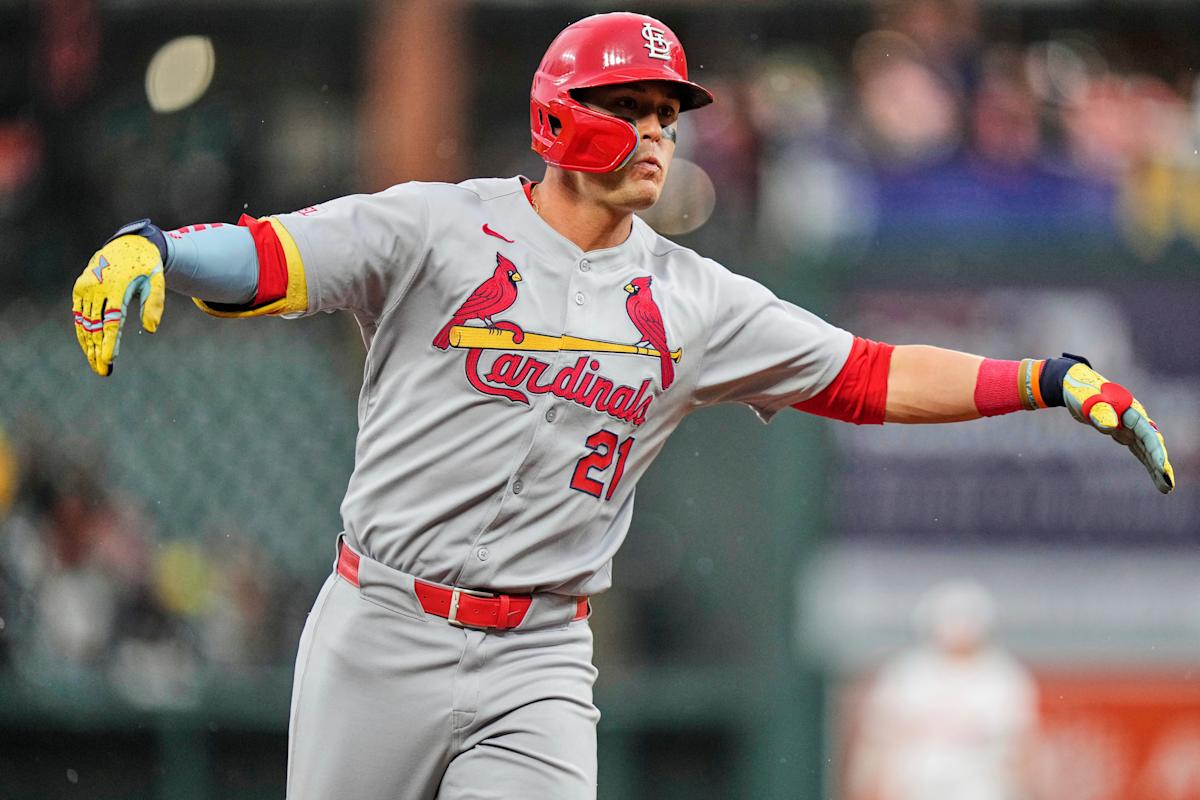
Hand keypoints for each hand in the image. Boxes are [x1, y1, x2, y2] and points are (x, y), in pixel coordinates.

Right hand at [72, 233, 164, 375]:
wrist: (128, 245)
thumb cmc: (147, 266)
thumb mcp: (157, 281)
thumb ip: (155, 304)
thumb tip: (151, 330)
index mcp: (116, 287)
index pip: (112, 321)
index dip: (110, 342)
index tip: (109, 360)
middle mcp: (97, 288)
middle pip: (96, 326)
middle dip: (98, 351)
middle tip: (103, 372)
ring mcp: (85, 288)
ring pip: (85, 323)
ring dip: (89, 346)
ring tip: (96, 365)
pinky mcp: (80, 288)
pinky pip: (79, 315)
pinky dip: (83, 332)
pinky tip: (88, 348)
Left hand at [1062, 361, 1174, 493]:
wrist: (1074, 385)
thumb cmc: (1081, 390)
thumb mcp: (1086, 399)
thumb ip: (1098, 411)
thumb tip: (1111, 426)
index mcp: (1130, 410)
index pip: (1146, 433)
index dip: (1155, 450)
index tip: (1161, 467)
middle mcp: (1134, 419)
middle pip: (1152, 444)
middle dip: (1160, 465)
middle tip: (1168, 486)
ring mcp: (1129, 427)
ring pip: (1147, 450)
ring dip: (1156, 468)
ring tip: (1166, 489)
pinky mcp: (1122, 432)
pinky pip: (1138, 450)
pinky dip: (1146, 462)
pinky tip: (1155, 477)